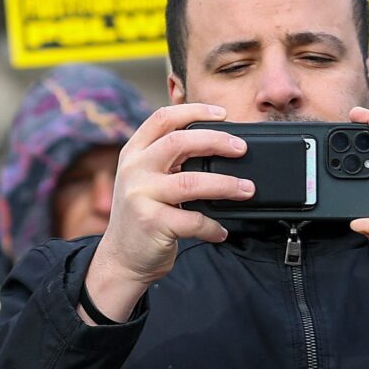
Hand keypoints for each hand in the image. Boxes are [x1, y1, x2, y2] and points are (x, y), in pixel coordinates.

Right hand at [84, 104, 249, 321]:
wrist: (122, 258)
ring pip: (191, 181)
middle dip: (216, 141)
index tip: (222, 114)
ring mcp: (140, 195)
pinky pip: (193, 219)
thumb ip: (168, 160)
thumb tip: (216, 144)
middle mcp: (134, 169)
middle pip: (179, 142)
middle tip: (241, 149)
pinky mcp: (152, 222)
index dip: (194, 110)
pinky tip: (220, 230)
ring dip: (226, 184)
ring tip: (247, 189)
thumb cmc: (143, 215)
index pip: (163, 119)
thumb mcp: (145, 179)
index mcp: (134, 153)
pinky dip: (212, 225)